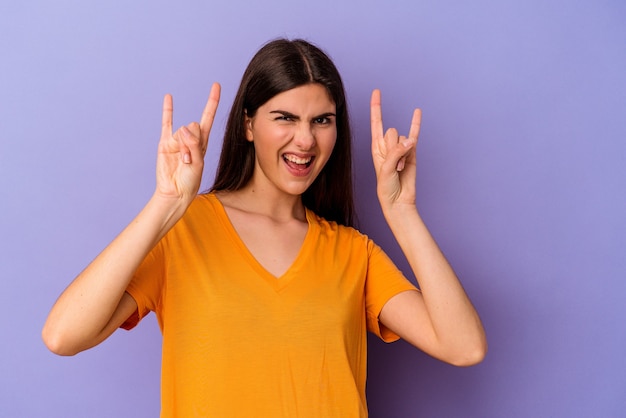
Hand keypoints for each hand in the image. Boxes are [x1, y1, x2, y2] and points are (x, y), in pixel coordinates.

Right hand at [155, 83, 220, 202]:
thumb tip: (183, 127)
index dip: (212, 102)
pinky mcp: (165, 143)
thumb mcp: (198, 164)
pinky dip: (168, 110)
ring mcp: (177, 139)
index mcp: (203, 142)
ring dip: (183, 146)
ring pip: (182, 130)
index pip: (208, 117)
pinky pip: (166, 123)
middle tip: (189, 159)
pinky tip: (169, 97)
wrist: (174, 192)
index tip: (216, 85)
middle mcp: (191, 138)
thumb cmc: (190, 181)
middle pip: (195, 126)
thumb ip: (194, 145)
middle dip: (193, 141)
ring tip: (181, 160)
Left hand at [370, 89, 420, 207]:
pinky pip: (415, 134)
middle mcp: (388, 145)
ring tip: (401, 168)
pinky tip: (417, 111)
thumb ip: (396, 153)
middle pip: (391, 132)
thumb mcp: (385, 170)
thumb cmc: (386, 187)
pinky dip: (416, 123)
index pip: (376, 123)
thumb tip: (410, 141)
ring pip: (404, 138)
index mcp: (376, 147)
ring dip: (404, 154)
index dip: (376, 107)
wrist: (399, 200)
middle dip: (393, 147)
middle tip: (394, 164)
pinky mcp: (413, 152)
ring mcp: (401, 147)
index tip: (377, 91)